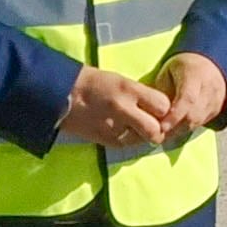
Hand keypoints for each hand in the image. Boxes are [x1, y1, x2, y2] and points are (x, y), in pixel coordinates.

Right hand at [58, 66, 175, 149]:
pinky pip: (125, 145)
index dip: (165, 109)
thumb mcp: (121, 80)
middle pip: (155, 129)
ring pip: (141, 140)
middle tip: (154, 125)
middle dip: (158, 129)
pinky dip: (128, 141)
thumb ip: (140, 94)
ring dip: (143, 136)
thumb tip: (159, 108)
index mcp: (129, 89)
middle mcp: (123, 109)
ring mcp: (112, 127)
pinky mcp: (103, 139)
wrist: (61, 93)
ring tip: (137, 128)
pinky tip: (123, 132)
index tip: (160, 109)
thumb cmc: (94, 82)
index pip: (163, 106)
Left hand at [158, 51, 226, 133]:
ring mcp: (216, 99)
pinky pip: (202, 123)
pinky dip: (188, 129)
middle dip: (175, 128)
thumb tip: (153, 115)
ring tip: (164, 136)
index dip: (175, 115)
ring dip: (180, 131)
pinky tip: (175, 131)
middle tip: (158, 136)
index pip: (187, 99)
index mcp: (195, 74)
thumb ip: (161, 92)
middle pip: (194, 114)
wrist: (208, 64)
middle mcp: (209, 87)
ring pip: (198, 122)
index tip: (161, 127)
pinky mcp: (217, 109)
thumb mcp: (167, 72)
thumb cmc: (182, 68)